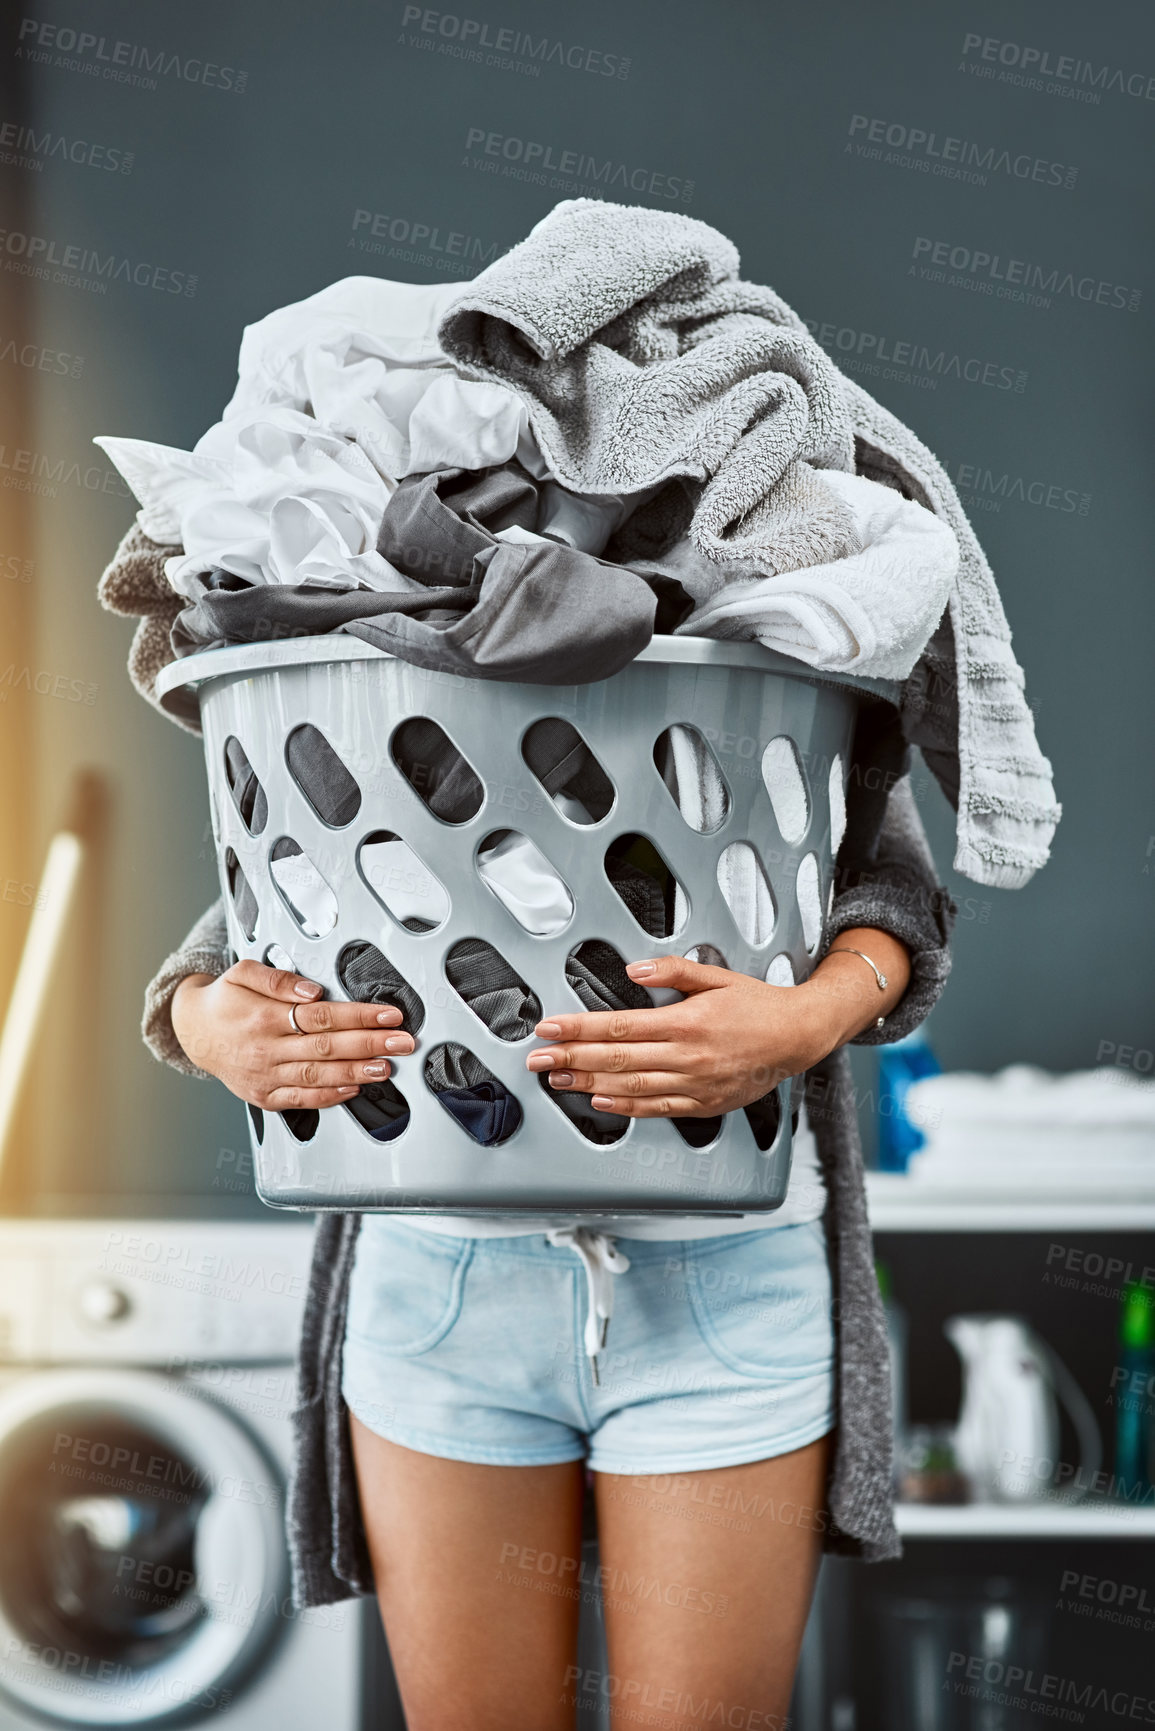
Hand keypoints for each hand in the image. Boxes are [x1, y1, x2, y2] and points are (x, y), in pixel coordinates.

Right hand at [170, 959, 415, 1111]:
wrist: (193, 1032)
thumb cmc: (225, 1000)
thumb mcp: (244, 973)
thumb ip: (278, 979)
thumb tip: (311, 990)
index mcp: (264, 1016)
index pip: (322, 1017)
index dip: (360, 1016)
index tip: (388, 1015)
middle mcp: (266, 1049)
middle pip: (327, 1047)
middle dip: (370, 1044)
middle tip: (402, 1042)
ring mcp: (265, 1076)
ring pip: (318, 1076)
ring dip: (356, 1072)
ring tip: (386, 1067)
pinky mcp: (264, 1096)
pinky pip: (301, 1100)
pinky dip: (329, 1097)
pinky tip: (353, 1089)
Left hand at [525, 932, 909, 1119]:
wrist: (797, 1037)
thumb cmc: (757, 1005)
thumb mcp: (716, 976)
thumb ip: (674, 971)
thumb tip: (636, 972)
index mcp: (686, 1022)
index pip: (619, 1026)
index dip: (579, 1028)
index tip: (550, 1028)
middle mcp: (687, 1056)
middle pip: (615, 1059)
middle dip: (570, 1058)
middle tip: (537, 1059)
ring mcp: (694, 1084)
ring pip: (630, 1087)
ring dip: (588, 1084)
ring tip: (558, 1080)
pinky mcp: (702, 1103)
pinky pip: (656, 1108)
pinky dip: (625, 1106)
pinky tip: (600, 1101)